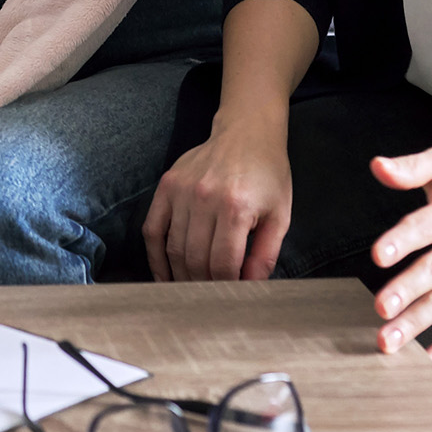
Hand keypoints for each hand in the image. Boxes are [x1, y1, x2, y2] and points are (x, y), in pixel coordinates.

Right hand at [144, 105, 291, 281]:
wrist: (246, 133)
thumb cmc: (267, 175)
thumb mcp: (279, 215)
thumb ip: (265, 254)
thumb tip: (250, 287)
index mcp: (236, 208)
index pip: (222, 265)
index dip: (226, 288)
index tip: (231, 297)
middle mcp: (204, 198)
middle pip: (195, 260)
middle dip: (203, 286)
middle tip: (211, 299)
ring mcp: (181, 191)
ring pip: (173, 249)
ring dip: (181, 276)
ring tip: (191, 290)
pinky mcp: (166, 185)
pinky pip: (152, 230)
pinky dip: (155, 257)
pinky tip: (164, 276)